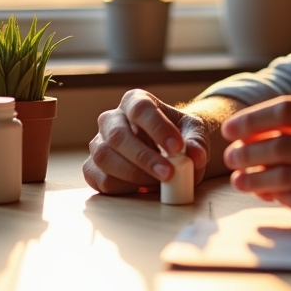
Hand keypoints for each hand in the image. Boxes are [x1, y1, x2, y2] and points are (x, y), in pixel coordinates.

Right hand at [83, 89, 210, 194]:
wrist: (169, 151)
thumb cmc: (179, 136)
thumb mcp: (194, 133)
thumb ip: (197, 143)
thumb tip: (195, 157)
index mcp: (135, 101)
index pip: (141, 108)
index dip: (158, 127)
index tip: (177, 147)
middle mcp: (111, 119)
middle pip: (117, 135)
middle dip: (144, 158)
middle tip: (169, 173)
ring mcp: (99, 143)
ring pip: (105, 157)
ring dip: (134, 175)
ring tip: (160, 182)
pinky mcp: (93, 168)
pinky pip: (101, 179)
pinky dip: (123, 188)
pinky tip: (142, 189)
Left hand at [221, 93, 290, 222]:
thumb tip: (261, 129)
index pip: (283, 111)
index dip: (250, 121)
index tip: (231, 131)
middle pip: (278, 146)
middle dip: (246, 154)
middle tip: (230, 159)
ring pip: (284, 177)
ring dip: (254, 180)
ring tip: (240, 180)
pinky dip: (280, 198)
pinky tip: (270, 194)